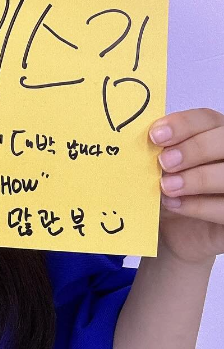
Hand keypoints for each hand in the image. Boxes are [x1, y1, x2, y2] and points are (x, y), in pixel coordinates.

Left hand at [150, 108, 223, 264]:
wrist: (173, 229)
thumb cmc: (166, 188)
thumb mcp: (158, 165)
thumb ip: (156, 149)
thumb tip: (133, 136)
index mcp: (210, 134)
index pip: (206, 118)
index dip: (182, 124)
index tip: (155, 136)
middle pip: (223, 141)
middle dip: (193, 150)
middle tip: (164, 162)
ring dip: (196, 179)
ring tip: (166, 186)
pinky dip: (198, 206)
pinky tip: (174, 204)